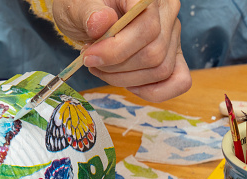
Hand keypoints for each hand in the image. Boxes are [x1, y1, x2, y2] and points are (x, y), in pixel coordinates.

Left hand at [52, 0, 190, 101]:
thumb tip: (101, 23)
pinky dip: (152, 91)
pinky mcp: (172, 57)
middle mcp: (168, 14)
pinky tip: (128, 84)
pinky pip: (179, 82)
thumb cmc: (84, 10)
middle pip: (154, 54)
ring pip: (161, 70)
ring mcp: (173, 37)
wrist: (86, 16)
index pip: (147, 29)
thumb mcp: (78, 6)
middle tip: (91, 62)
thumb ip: (88, 12)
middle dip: (116, 67)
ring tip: (101, 69)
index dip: (115, 50)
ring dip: (125, 79)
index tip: (89, 56)